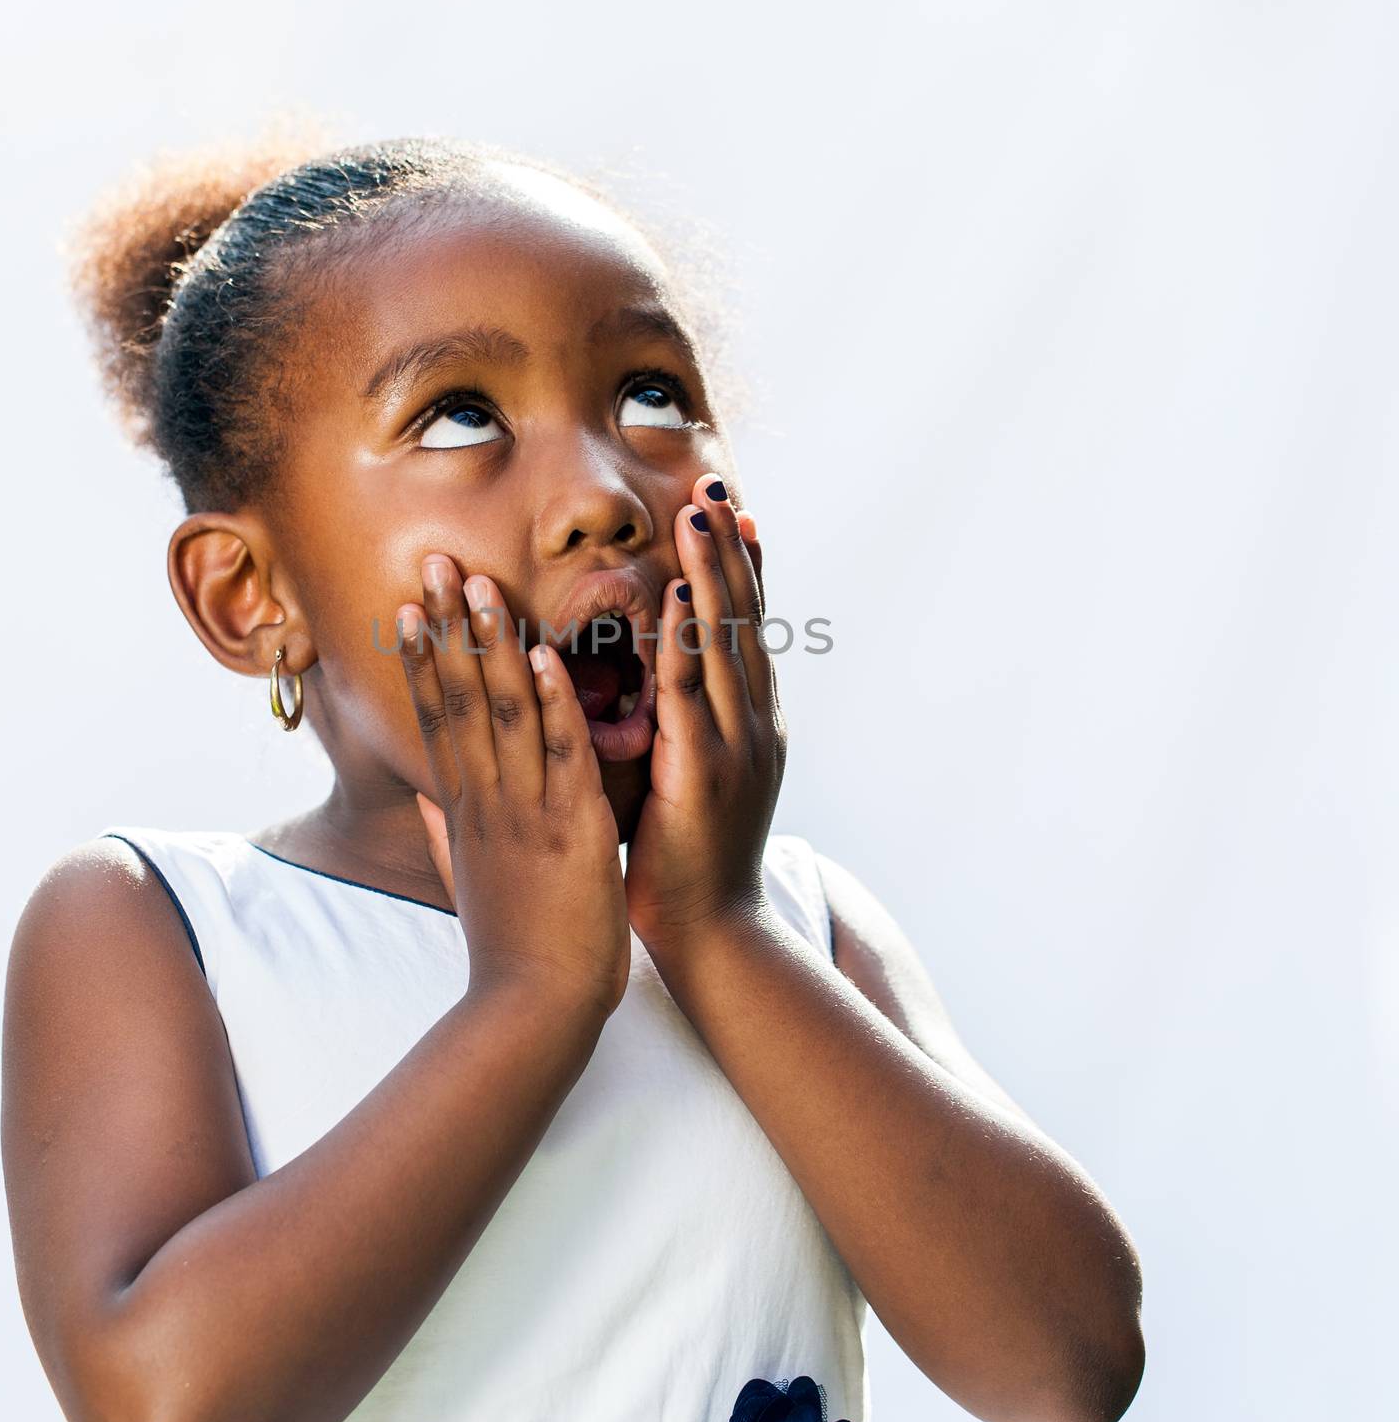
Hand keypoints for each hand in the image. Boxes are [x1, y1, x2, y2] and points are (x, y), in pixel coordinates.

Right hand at [398, 553, 630, 1017]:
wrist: (533, 1010)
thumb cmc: (508, 949)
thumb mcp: (466, 879)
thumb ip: (445, 829)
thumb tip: (426, 793)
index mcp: (466, 810)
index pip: (439, 717)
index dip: (426, 657)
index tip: (412, 606)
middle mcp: (486, 800)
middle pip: (460, 699)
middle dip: (448, 628)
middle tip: (436, 563)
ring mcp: (524, 811)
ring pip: (504, 713)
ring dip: (492, 646)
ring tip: (481, 585)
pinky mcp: (569, 828)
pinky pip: (559, 754)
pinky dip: (551, 703)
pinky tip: (543, 656)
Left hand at [625, 473, 785, 958]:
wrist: (713, 936)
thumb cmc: (687, 864)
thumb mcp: (693, 782)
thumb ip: (685, 731)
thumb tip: (666, 694)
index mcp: (750, 725)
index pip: (746, 629)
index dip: (742, 567)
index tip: (734, 511)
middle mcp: (754, 724)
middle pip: (744, 618)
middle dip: (729, 548)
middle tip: (717, 485)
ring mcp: (736, 745)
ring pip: (725, 642)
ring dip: (714, 571)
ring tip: (701, 511)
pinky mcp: (705, 771)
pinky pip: (694, 692)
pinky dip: (692, 639)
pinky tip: (686, 593)